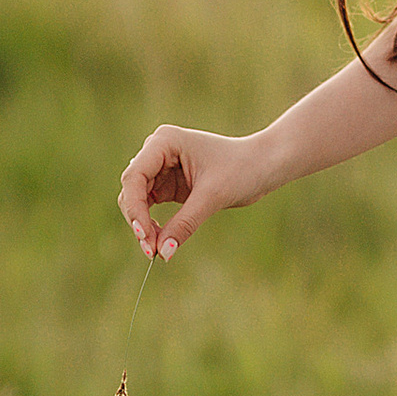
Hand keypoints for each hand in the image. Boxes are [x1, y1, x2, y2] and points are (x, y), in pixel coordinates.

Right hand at [118, 122, 262, 257]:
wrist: (263, 165)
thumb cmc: (242, 169)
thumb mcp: (212, 197)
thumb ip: (184, 224)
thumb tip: (162, 253)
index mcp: (164, 142)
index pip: (134, 177)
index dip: (135, 208)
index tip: (144, 235)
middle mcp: (157, 151)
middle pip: (132, 190)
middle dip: (138, 220)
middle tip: (151, 250)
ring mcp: (161, 168)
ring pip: (138, 201)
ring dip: (143, 225)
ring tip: (155, 250)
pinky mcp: (168, 184)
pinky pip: (150, 207)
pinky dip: (153, 225)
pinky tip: (161, 241)